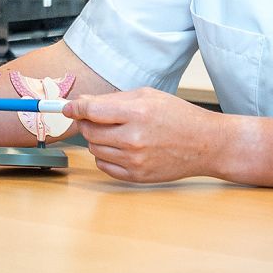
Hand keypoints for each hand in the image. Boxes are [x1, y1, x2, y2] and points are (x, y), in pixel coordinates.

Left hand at [66, 87, 227, 183]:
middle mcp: (134, 138)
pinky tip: (121, 147)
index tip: (67, 107)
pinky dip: (105, 156)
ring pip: (94, 148)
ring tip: (117, 132)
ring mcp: (135, 160)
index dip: (75, 108)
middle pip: (89, 131)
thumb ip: (113, 99)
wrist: (205, 144)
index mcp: (137, 113)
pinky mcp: (136, 176)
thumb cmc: (178, 116)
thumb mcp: (148, 96)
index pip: (92, 111)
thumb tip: (81, 103)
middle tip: (96, 118)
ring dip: (98, 139)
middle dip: (87, 122)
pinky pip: (103, 165)